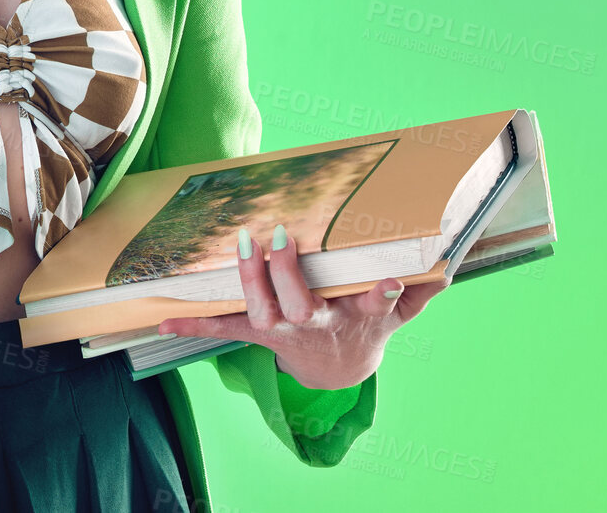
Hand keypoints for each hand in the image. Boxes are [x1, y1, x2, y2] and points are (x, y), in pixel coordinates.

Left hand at [155, 225, 450, 390]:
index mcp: (355, 317)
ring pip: (264, 312)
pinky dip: (192, 325)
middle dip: (291, 273)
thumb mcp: (395, 316)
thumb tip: (444, 270)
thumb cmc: (362, 329)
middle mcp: (316, 325)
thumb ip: (417, 294)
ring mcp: (284, 332)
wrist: (336, 371)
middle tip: (286, 236)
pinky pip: (223, 329)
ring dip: (250, 280)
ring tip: (245, 244)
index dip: (380, 295)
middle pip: (303, 305)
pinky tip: (162, 319)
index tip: (388, 280)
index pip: (375, 307)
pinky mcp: (257, 334)